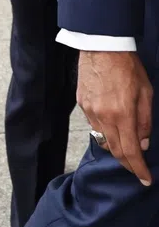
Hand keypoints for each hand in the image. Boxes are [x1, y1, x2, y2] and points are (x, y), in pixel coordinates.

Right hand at [79, 50, 153, 184]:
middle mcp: (103, 116)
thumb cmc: (127, 67)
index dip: (139, 169)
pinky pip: (94, 124)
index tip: (145, 179)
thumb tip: (142, 142)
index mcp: (122, 115)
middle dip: (127, 163)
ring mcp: (90, 110)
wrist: (101, 46)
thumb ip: (145, 121)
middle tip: (137, 169)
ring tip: (126, 144)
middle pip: (114, 150)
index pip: (130, 151)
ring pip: (103, 138)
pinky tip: (112, 122)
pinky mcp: (81, 103)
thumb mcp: (146, 94)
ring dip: (115, 146)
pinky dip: (105, 129)